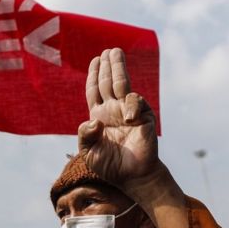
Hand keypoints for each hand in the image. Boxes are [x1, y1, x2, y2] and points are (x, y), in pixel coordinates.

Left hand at [79, 48, 159, 186]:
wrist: (131, 177)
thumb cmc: (109, 166)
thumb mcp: (88, 152)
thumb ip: (85, 135)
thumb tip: (93, 120)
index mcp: (99, 116)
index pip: (94, 91)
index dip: (94, 75)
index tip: (94, 60)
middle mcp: (113, 110)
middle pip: (108, 83)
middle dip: (107, 66)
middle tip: (107, 50)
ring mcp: (128, 112)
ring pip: (122, 85)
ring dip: (118, 69)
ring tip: (115, 53)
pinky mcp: (143, 117)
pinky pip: (136, 103)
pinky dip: (131, 105)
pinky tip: (128, 118)